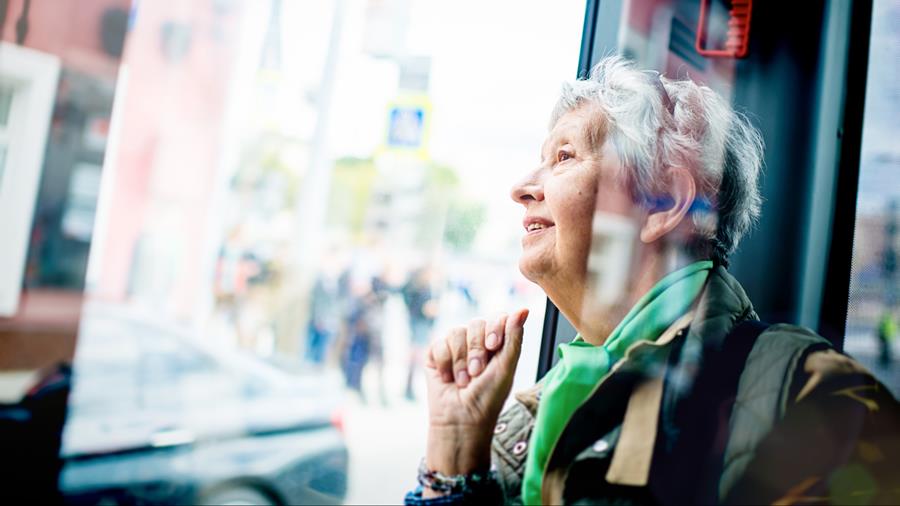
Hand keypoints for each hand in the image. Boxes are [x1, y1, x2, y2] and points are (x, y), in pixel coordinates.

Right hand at [423, 308, 528, 477]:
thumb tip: (523, 309)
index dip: (493, 328)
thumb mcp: (506, 367)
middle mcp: (476, 343)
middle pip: (475, 323)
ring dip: (460, 360)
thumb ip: (514, 337)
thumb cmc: (488, 398)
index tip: (492, 345)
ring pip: (455, 332)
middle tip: (477, 372)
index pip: (496, 318)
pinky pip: (438, 343)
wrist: (460, 419)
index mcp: (497, 344)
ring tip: (463, 381)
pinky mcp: (435, 355)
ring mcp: (455, 348)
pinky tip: (448, 378)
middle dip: (475, 349)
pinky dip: (444, 363)